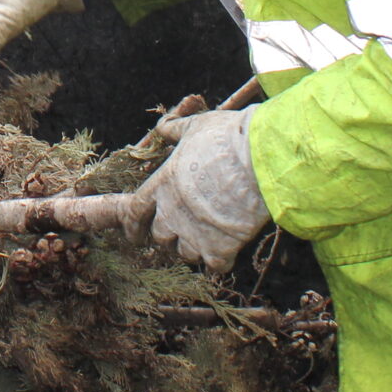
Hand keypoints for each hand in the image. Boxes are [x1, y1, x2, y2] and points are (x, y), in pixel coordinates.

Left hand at [133, 107, 268, 272]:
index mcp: (161, 185)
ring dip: (192, 247)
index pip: (134, 212)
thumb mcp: (194, 126)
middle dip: (168, 235)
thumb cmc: (225, 138)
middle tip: (182, 228)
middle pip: (160, 236)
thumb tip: (161, 128)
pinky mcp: (220, 248)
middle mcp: (172, 213)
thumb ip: (173, 130)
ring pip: (184, 253)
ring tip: (206, 237)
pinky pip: (213, 265)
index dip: (131, 225)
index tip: (133, 234)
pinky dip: (218, 260)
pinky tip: (226, 252)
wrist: (260, 160)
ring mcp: (195, 233)